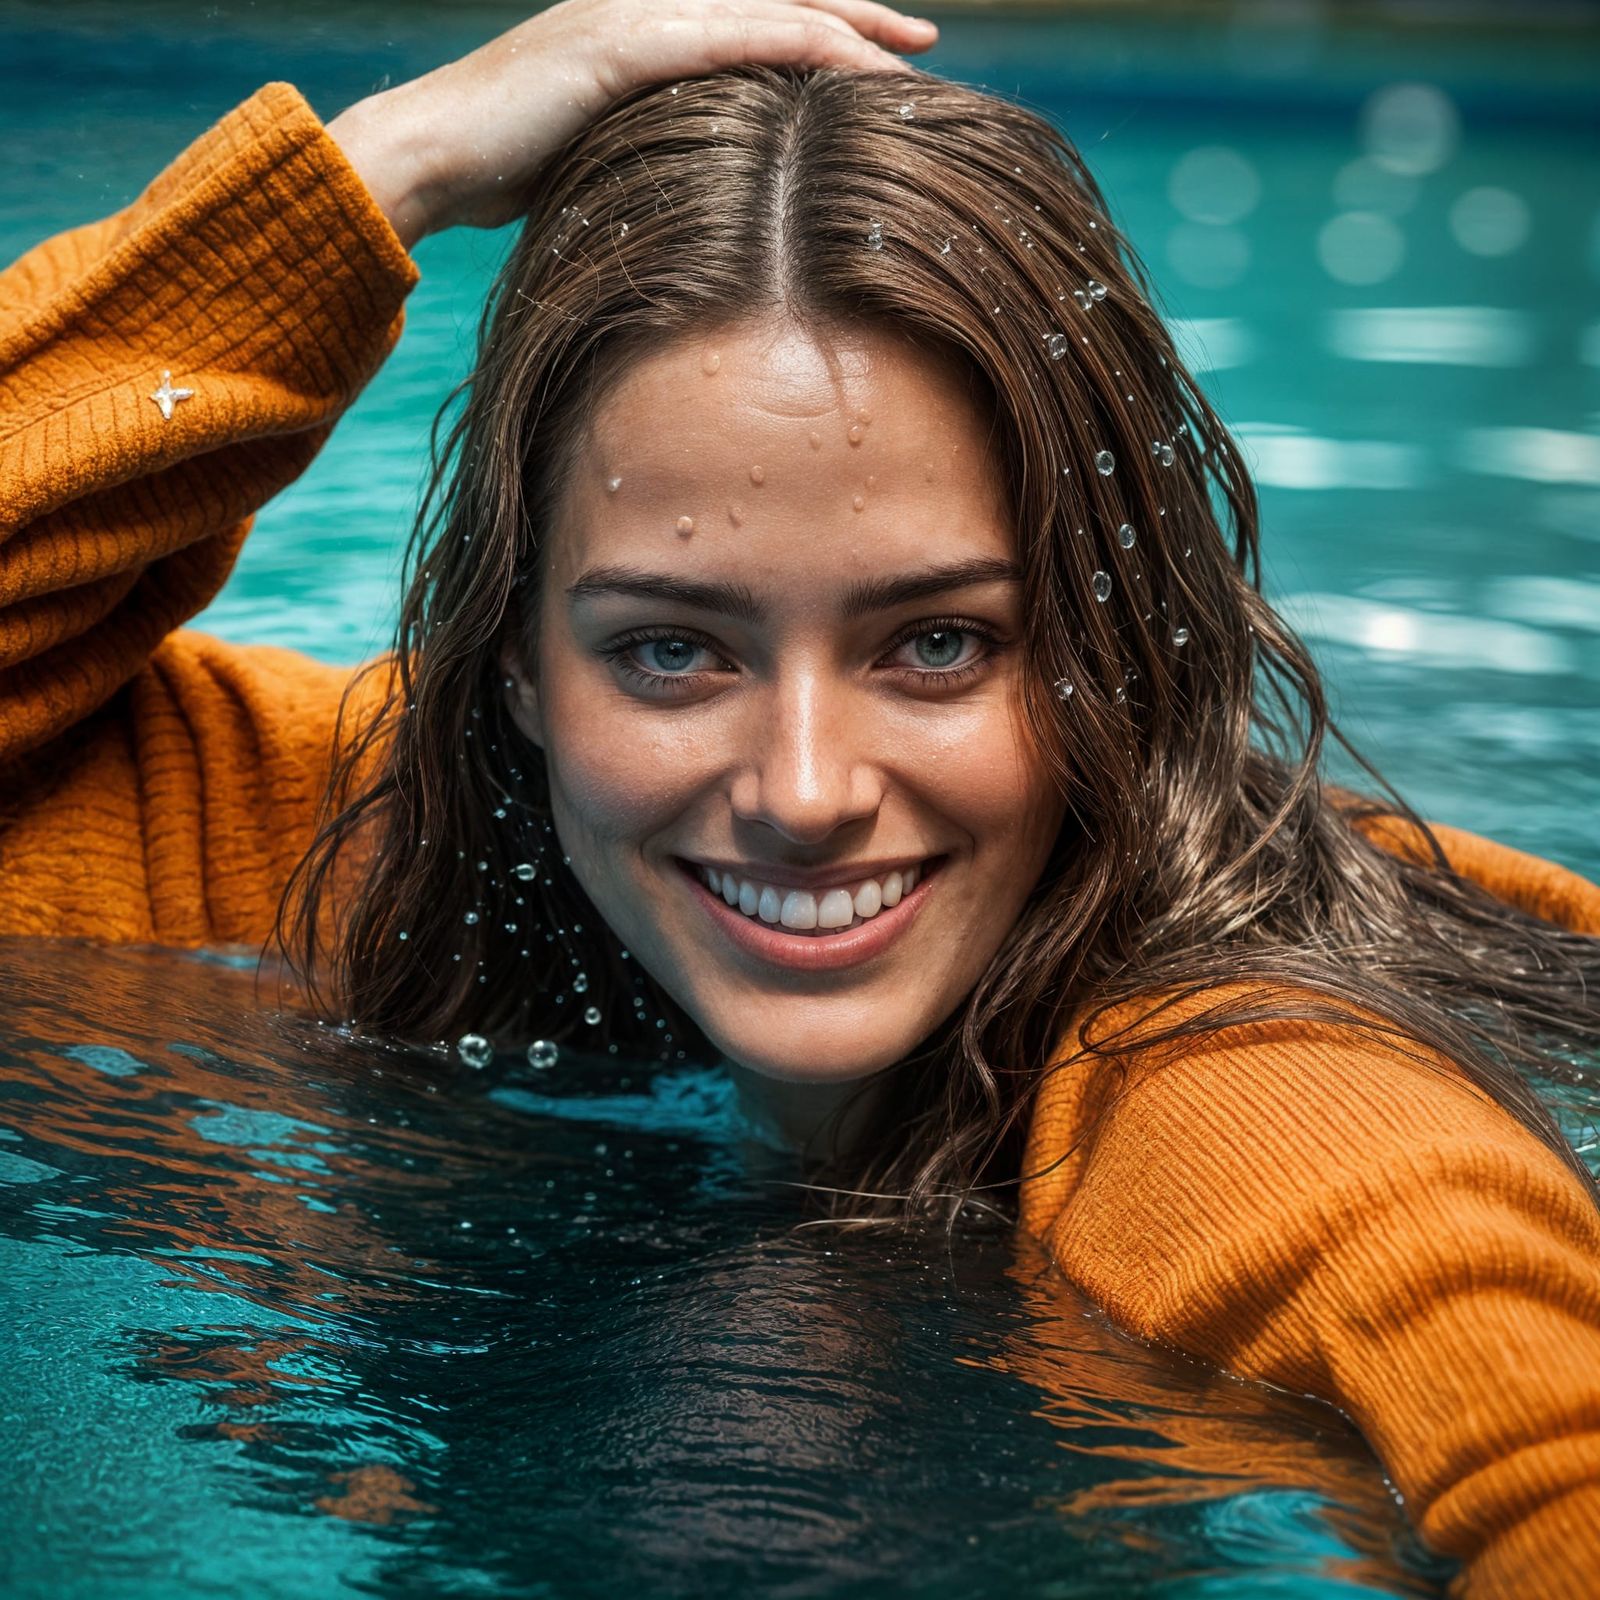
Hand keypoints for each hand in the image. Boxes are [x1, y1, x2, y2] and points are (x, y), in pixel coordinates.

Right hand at [326, 0, 936, 247]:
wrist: (429, 155)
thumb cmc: (502, 172)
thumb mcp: (595, 157)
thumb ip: (648, 154)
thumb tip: (692, 199)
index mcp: (645, 31)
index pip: (752, 20)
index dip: (821, 31)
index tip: (880, 61)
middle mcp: (647, 5)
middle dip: (855, 17)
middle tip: (923, 40)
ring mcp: (635, 16)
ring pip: (766, 9)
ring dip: (844, 29)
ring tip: (910, 55)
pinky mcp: (623, 44)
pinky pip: (733, 37)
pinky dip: (796, 45)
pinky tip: (847, 62)